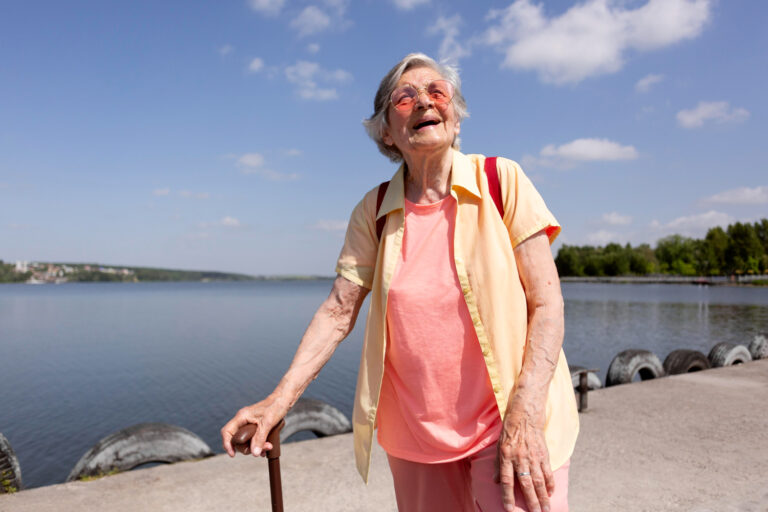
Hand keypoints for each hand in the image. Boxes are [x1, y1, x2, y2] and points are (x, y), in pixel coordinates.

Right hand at [220, 394, 287, 457]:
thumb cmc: (276, 406)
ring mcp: (250, 423)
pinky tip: (267, 447)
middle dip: (247, 448)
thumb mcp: (267, 424)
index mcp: (242, 417)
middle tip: (259, 451)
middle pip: (237, 440)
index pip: (227, 432)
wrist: (285, 399)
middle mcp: (244, 420)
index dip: (227, 444)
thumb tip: (254, 453)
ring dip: (255, 447)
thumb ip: (260, 438)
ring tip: (268, 448)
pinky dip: (259, 444)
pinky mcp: (257, 426)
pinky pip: (254, 439)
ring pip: (246, 440)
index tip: (233, 454)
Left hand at [495, 395, 553, 511]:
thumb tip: (496, 482)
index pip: (507, 481)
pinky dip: (550, 483)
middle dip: (531, 501)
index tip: (508, 509)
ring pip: (539, 481)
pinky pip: (547, 472)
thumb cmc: (509, 432)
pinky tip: (550, 493)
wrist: (525, 416)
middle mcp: (520, 458)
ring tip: (546, 509)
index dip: (507, 496)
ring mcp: (533, 457)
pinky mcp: (543, 454)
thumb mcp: (499, 447)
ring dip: (542, 497)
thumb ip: (498, 465)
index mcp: (506, 457)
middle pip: (526, 484)